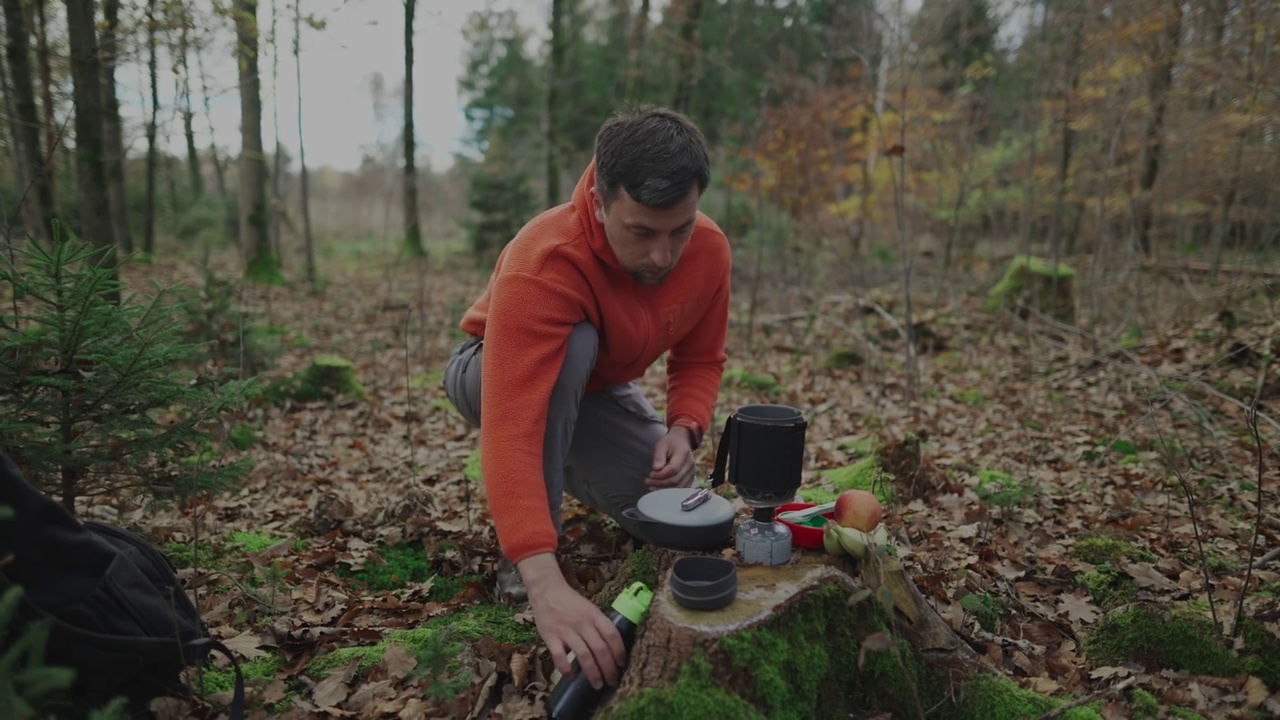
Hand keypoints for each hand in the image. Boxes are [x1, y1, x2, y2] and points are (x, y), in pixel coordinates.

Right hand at [519, 554, 626, 688]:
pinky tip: (571, 676)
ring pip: (584, 655)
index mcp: (595, 616)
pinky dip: (566, 668)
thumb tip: (612, 648)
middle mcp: (583, 623)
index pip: (612, 635)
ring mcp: (566, 630)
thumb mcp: (590, 609)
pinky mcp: (551, 636)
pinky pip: (559, 656)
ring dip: (593, 673)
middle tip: (613, 682)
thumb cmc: (571, 602)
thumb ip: (599, 626)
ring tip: (598, 685)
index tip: (622, 666)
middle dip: (609, 669)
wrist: (547, 591)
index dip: (620, 652)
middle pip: (600, 650)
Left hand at [646, 426, 695, 489]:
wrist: (682, 440)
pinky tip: (661, 489)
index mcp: (683, 454)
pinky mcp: (691, 477)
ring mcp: (692, 472)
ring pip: (679, 486)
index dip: (660, 475)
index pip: (673, 469)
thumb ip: (659, 456)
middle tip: (648, 482)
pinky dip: (671, 491)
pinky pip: (682, 488)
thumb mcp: (661, 444)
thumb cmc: (670, 442)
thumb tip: (656, 469)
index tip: (650, 474)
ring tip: (652, 487)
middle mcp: (690, 464)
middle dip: (660, 483)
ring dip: (665, 489)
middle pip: (676, 479)